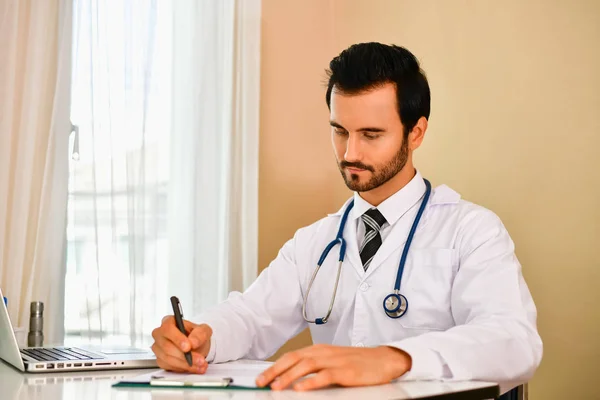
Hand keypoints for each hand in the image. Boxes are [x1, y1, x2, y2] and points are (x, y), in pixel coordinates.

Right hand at [151, 316, 211, 373]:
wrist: (197, 347)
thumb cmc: (196, 336)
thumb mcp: (204, 331)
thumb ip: (200, 334)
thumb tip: (192, 342)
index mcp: (169, 322)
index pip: (168, 329)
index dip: (177, 339)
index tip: (188, 347)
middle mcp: (160, 334)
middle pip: (167, 346)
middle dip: (184, 356)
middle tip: (199, 359)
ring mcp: (158, 348)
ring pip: (168, 358)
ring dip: (186, 364)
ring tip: (200, 364)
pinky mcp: (160, 360)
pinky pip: (169, 366)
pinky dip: (183, 368)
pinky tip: (194, 367)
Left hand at [255, 344, 411, 390]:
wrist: (384, 359)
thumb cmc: (358, 362)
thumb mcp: (333, 361)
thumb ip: (315, 367)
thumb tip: (293, 379)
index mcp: (319, 350)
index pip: (292, 356)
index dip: (275, 366)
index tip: (261, 377)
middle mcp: (324, 352)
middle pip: (294, 359)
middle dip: (275, 371)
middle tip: (261, 382)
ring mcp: (335, 361)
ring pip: (306, 366)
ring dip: (289, 376)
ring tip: (276, 386)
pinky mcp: (346, 371)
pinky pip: (325, 376)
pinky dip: (312, 382)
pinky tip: (302, 388)